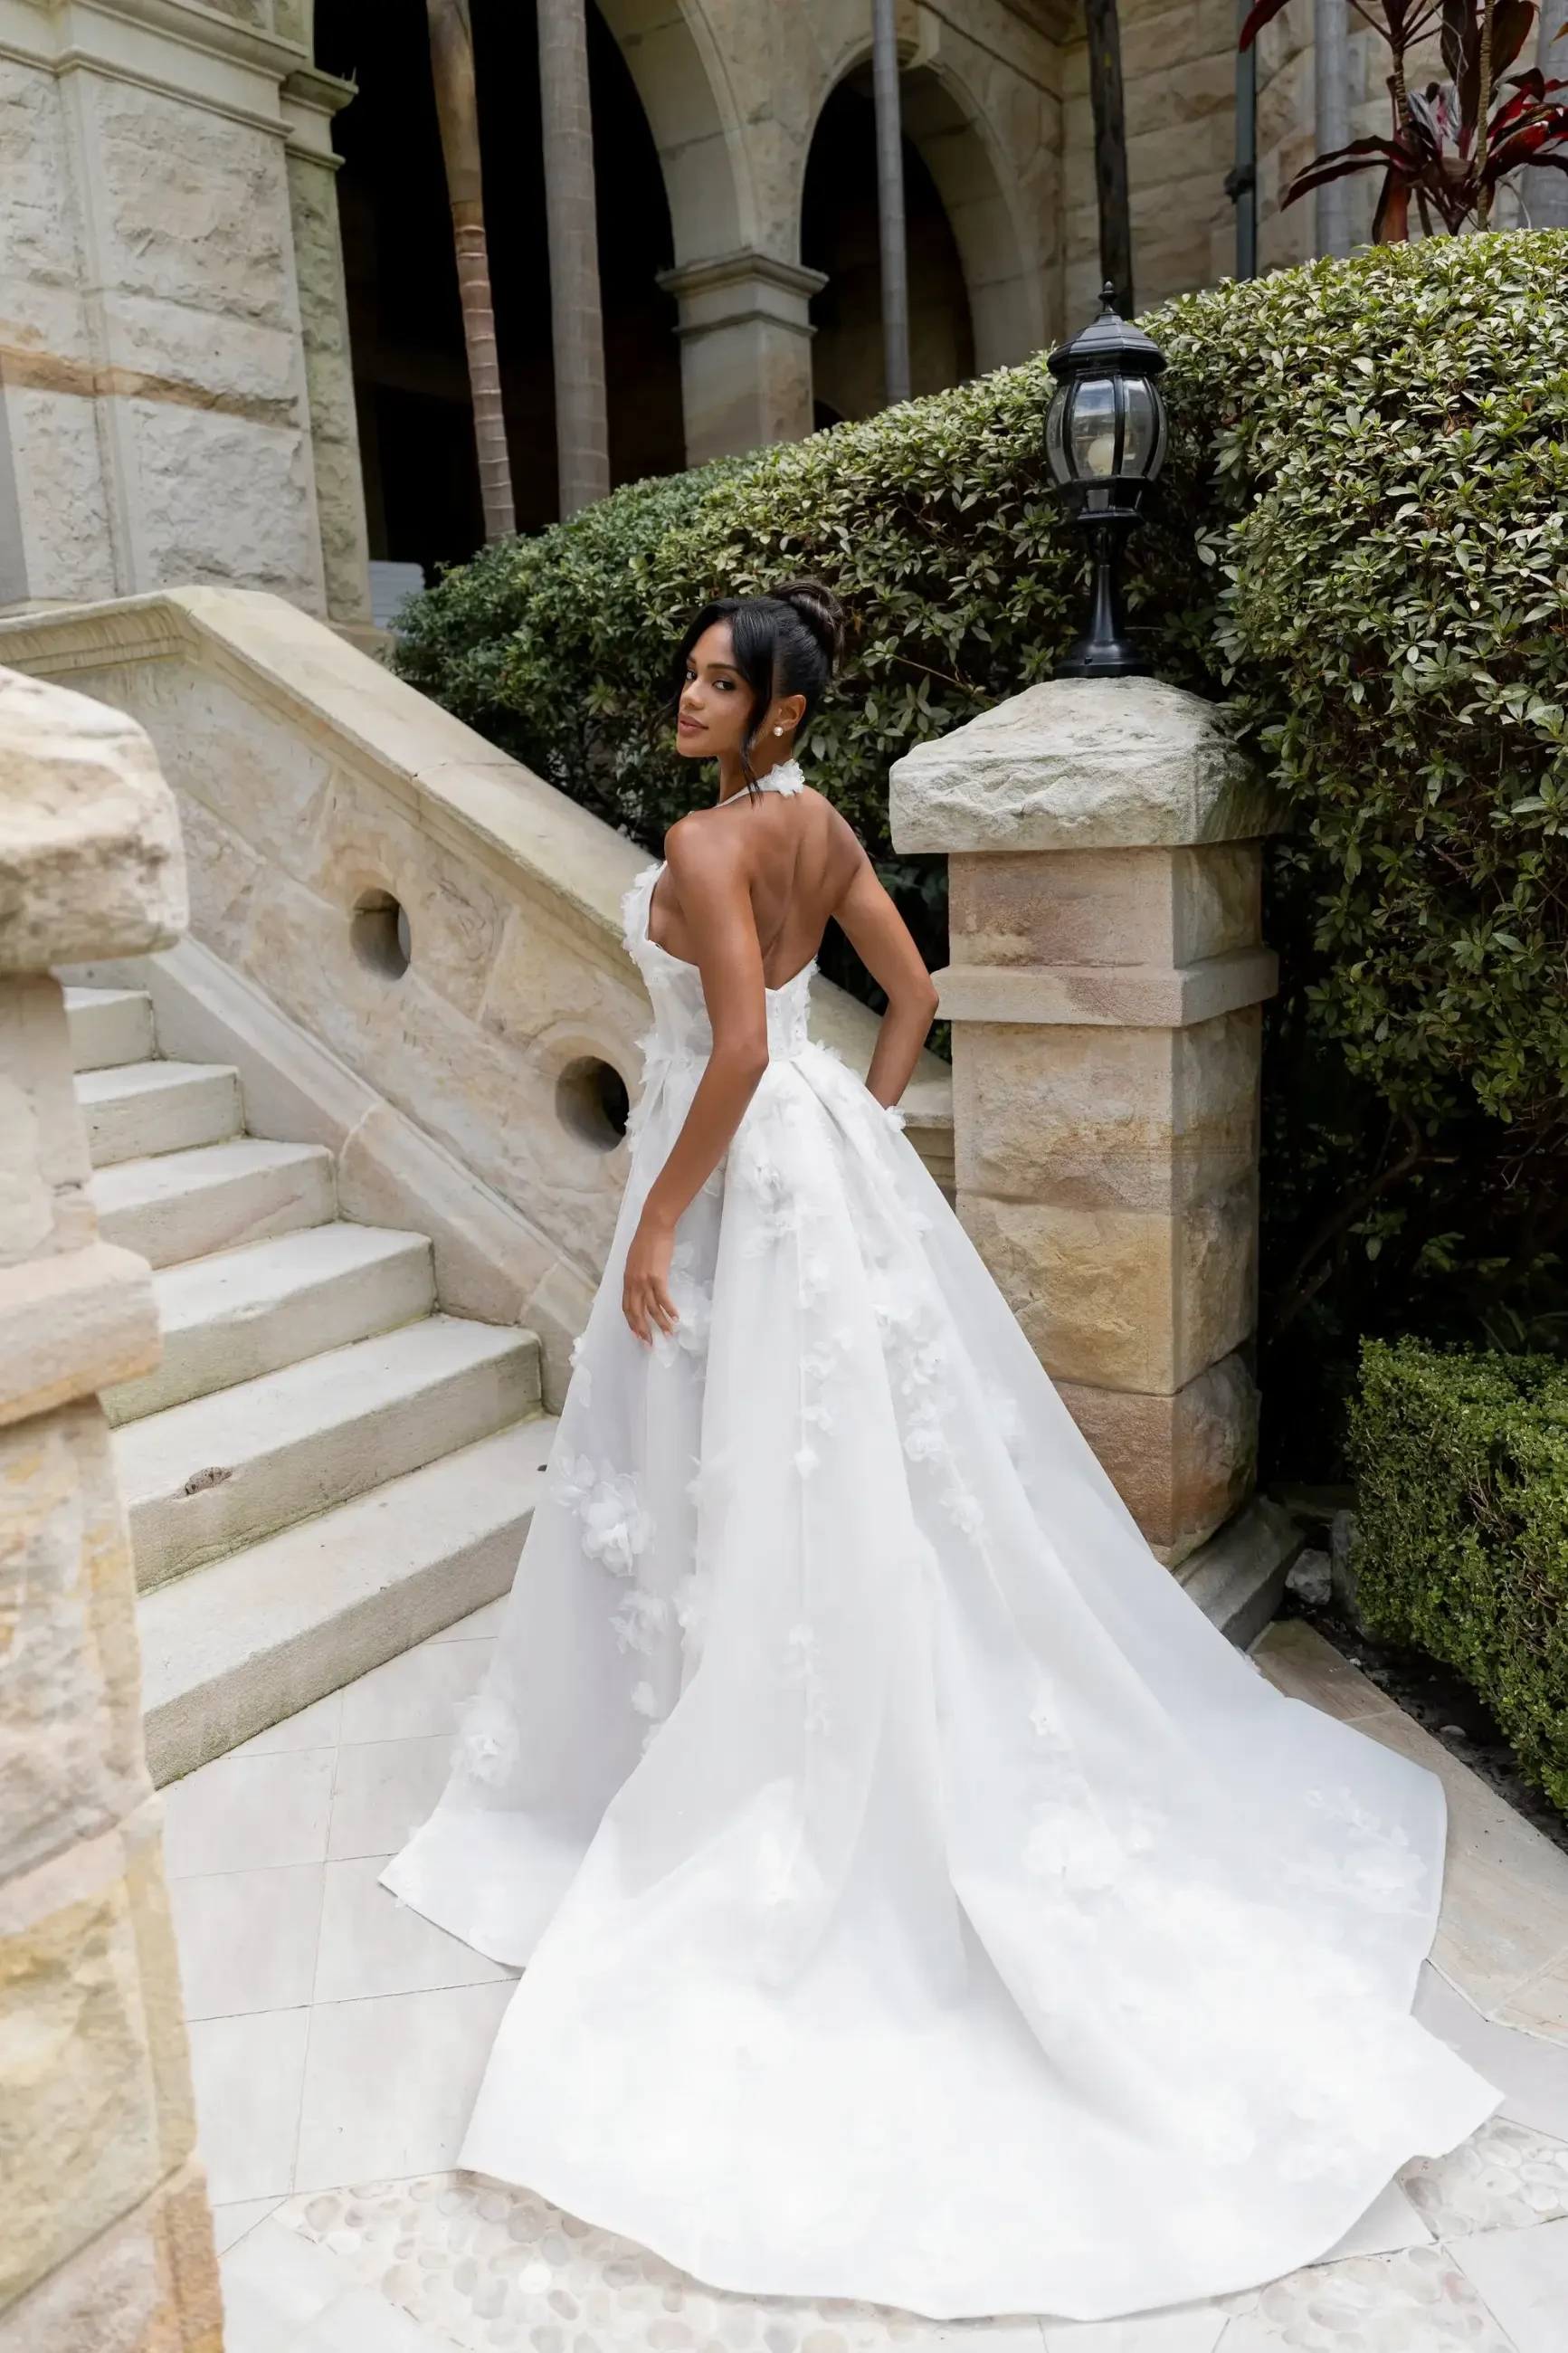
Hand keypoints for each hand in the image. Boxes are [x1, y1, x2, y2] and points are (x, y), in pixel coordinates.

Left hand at [622, 1211, 677, 1345]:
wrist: (654, 1225)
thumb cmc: (647, 1239)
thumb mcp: (635, 1259)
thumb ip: (637, 1274)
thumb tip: (642, 1284)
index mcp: (627, 1279)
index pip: (626, 1306)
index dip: (631, 1322)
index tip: (637, 1334)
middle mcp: (633, 1283)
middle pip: (636, 1312)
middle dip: (642, 1330)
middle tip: (649, 1343)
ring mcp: (644, 1280)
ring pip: (651, 1308)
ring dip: (660, 1323)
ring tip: (668, 1334)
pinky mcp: (657, 1276)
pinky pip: (662, 1298)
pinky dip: (669, 1310)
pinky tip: (675, 1318)